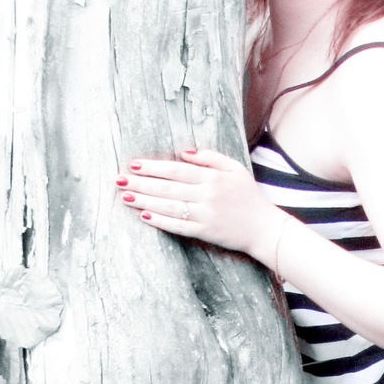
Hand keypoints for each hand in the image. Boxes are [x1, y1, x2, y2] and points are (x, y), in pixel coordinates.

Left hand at [114, 146, 283, 259]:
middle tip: (119, 179)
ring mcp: (205, 214)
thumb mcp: (234, 168)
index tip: (134, 164)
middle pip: (167, 187)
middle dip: (141, 182)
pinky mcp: (205, 232)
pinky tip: (144, 215)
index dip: (153, 167)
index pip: (176, 170)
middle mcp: (207, 195)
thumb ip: (210, 157)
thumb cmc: (248, 196)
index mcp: (213, 177)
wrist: (264, 228)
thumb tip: (184, 152)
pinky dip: (160, 220)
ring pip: (168, 206)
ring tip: (125, 195)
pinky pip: (178, 226)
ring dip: (144, 200)